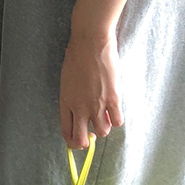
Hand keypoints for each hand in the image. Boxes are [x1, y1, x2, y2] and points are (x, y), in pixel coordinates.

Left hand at [58, 27, 123, 150]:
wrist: (90, 43)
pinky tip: (115, 108)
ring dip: (105, 126)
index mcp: (65, 102)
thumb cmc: (76, 57)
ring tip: (106, 114)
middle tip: (93, 132)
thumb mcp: (67, 81)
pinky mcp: (113, 99)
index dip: (74, 141)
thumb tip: (80, 111)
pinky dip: (117, 118)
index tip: (81, 136)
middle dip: (88, 141)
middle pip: (81, 140)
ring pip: (103, 132)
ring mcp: (97, 105)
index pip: (66, 133)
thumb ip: (72, 99)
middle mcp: (79, 107)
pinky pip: (118, 121)